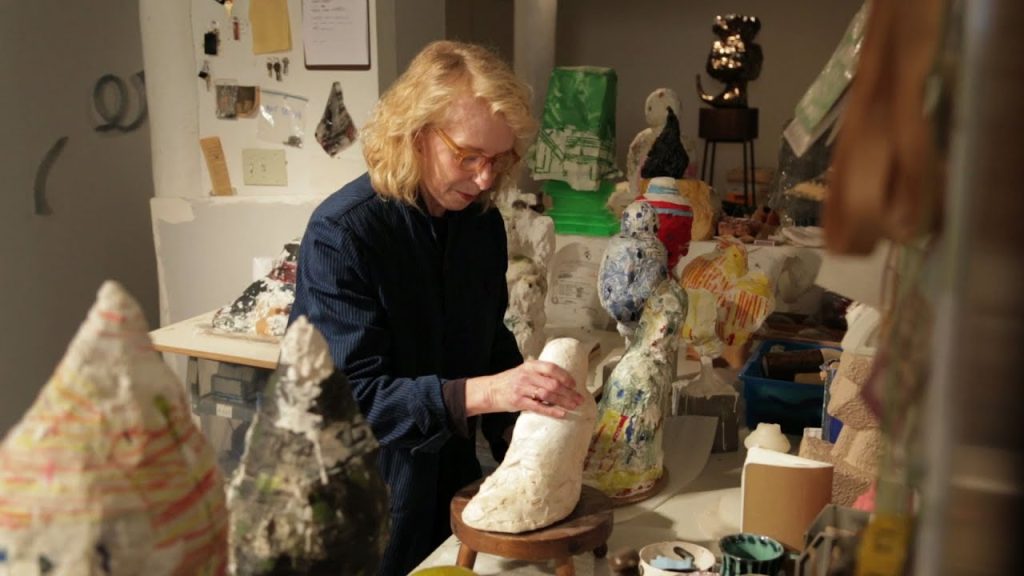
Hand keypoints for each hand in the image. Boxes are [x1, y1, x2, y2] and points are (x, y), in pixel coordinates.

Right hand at [466, 360, 583, 417]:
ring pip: (548, 395)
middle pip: (553, 383)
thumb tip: (563, 380)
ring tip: (574, 406)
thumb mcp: (524, 371)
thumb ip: (540, 373)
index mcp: (530, 366)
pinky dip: (552, 411)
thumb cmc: (510, 381)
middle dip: (569, 392)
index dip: (565, 376)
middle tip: (579, 399)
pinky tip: (561, 413)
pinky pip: (539, 407)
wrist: (490, 390)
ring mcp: (522, 389)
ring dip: (563, 401)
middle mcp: (527, 376)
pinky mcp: (519, 402)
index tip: (574, 384)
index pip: (552, 368)